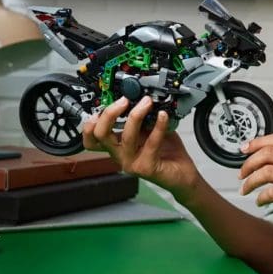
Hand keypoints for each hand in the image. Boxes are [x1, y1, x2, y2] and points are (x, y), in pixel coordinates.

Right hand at [83, 96, 199, 198]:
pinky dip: (158, 126)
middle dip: (110, 113)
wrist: (182, 175)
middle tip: (124, 100)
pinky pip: (151, 143)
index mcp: (117, 146)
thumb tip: (139, 98)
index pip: (91, 138)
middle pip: (100, 135)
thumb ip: (141, 118)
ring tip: (147, 103)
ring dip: (136, 115)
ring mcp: (132, 163)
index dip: (91, 122)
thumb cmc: (166, 153)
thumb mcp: (149, 130)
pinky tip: (163, 116)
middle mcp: (120, 156)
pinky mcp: (146, 168)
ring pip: (126, 137)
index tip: (105, 103)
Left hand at [238, 133, 272, 246]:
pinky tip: (260, 202)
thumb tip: (254, 151)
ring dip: (250, 182)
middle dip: (249, 163)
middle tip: (241, 174)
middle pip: (270, 153)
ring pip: (267, 172)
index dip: (258, 142)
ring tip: (245, 189)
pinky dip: (260, 197)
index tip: (244, 149)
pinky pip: (272, 192)